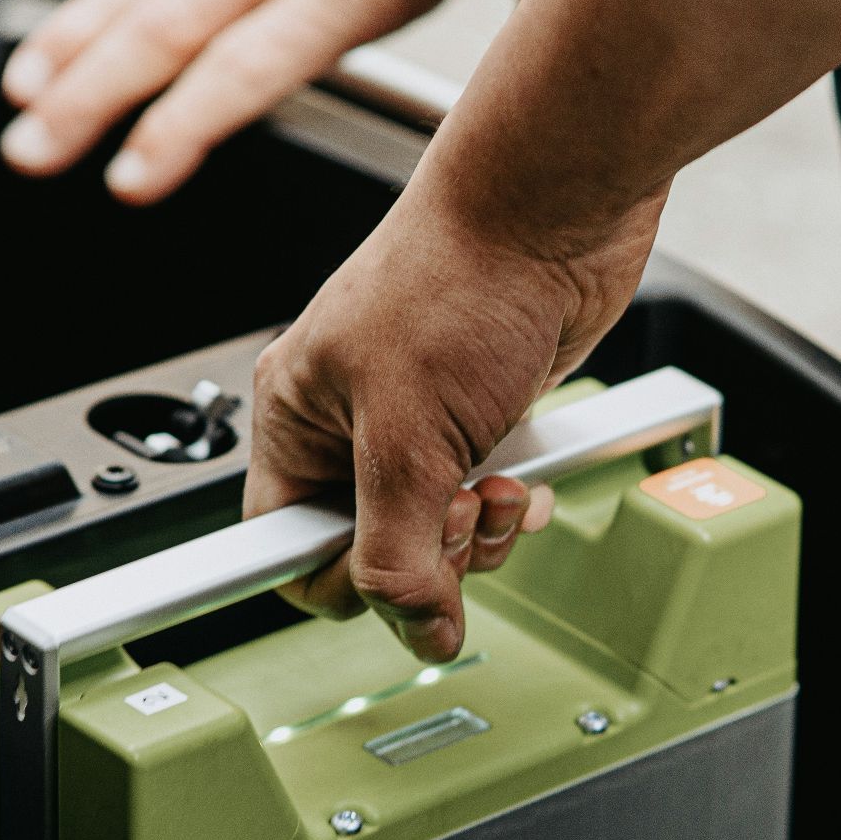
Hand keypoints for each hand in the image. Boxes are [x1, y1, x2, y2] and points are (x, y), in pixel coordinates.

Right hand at [0, 0, 447, 203]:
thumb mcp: (428, 0)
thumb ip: (390, 34)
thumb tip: (373, 109)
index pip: (252, 61)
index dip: (183, 124)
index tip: (130, 183)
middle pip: (171, 22)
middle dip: (90, 93)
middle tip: (30, 151)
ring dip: (78, 31)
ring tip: (30, 89)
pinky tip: (69, 19)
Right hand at [243, 181, 666, 661]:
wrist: (555, 210)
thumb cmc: (463, 278)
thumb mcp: (410, 437)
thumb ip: (399, 550)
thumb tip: (414, 630)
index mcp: (295, 417)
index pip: (284, 546)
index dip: (339, 581)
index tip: (390, 589)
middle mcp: (349, 422)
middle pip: (371, 550)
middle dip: (430, 552)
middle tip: (460, 513)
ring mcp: (420, 421)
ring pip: (435, 533)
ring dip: (479, 534)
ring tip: (499, 490)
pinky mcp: (482, 418)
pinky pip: (485, 500)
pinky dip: (510, 506)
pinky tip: (525, 479)